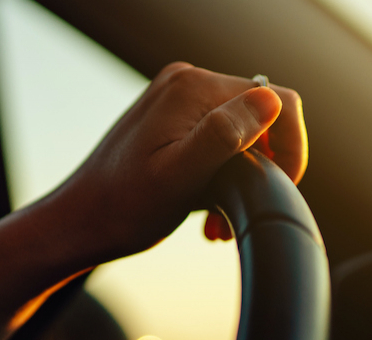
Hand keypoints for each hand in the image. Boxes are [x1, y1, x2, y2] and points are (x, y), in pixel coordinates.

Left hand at [35, 62, 307, 262]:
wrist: (78, 223)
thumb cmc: (123, 209)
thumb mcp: (179, 178)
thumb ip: (223, 136)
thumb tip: (270, 102)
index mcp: (192, 89)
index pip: (278, 102)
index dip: (292, 149)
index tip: (279, 189)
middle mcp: (187, 83)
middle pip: (262, 118)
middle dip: (262, 169)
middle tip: (232, 214)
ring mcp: (178, 100)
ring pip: (243, 132)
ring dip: (242, 177)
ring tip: (215, 219)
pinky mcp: (173, 119)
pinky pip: (220, 139)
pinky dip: (223, 174)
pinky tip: (205, 208)